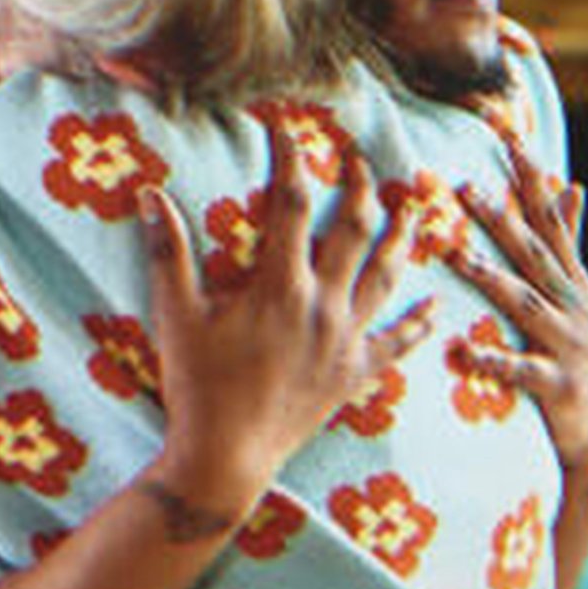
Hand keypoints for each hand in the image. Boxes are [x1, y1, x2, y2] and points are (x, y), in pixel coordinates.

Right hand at [137, 126, 435, 518]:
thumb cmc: (197, 386)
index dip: (290, 158)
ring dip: (403, 237)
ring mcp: (345, 341)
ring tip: (416, 207)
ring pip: (386, 276)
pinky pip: (396, 344)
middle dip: (360, 187)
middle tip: (361, 159)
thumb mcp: (175, 316)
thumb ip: (167, 251)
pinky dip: (419, 324)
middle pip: (353, 230)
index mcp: (280, 286)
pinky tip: (438, 307)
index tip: (287, 130)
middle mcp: (323, 306)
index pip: (290, 202)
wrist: (226, 458)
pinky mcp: (354, 375)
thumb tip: (149, 193)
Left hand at [445, 142, 587, 474]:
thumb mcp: (576, 292)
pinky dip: (494, 361)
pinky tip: (463, 351)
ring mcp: (568, 344)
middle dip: (503, 220)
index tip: (512, 141)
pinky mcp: (559, 385)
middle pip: (534, 255)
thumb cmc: (575, 349)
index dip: (533, 182)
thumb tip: (573, 184)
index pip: (550, 221)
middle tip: (467, 189)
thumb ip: (569, 239)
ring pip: (527, 306)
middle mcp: (571, 305)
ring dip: (494, 280)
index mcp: (570, 279)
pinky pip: (523, 371)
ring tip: (459, 258)